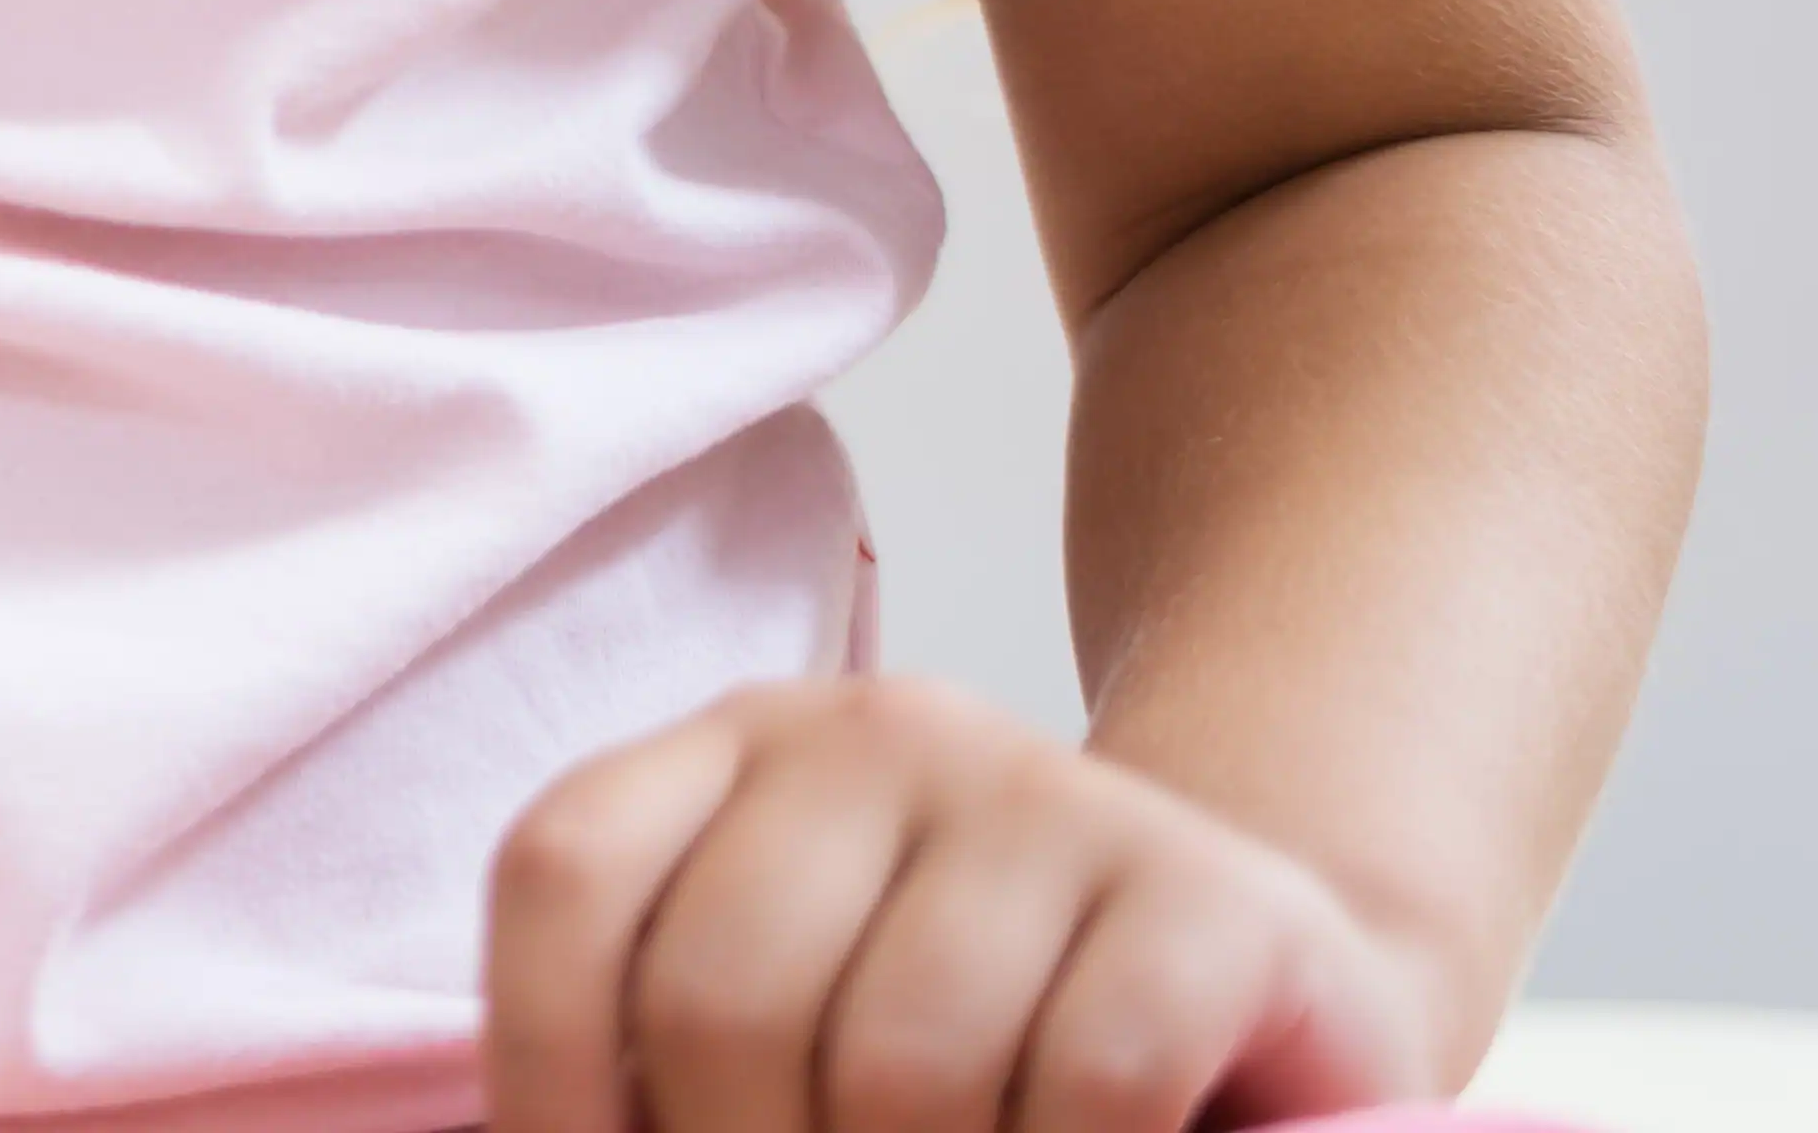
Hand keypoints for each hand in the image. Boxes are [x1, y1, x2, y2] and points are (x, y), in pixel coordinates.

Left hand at [488, 676, 1448, 1132]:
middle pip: (721, 996)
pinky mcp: (1217, 896)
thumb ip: (691, 1064)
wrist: (1277, 1004)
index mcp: (738, 754)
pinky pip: (1092, 1081)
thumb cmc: (997, 1043)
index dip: (540, 1064)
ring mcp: (1053, 797)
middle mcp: (878, 735)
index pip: (567, 876)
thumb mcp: (811, 1024)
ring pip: (900, 1062)